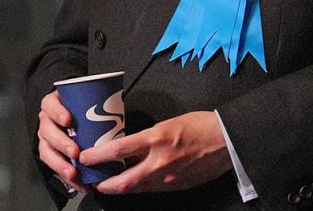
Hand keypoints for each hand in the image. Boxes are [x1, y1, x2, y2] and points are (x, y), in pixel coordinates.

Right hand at [37, 90, 93, 195]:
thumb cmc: (86, 109)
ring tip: (73, 173)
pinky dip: (64, 174)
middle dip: (61, 143)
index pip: (50, 105)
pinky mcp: (52, 153)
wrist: (84, 119)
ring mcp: (48, 138)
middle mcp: (49, 121)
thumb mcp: (89, 102)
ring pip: (47, 151)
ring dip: (60, 164)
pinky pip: (54, 165)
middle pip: (47, 132)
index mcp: (55, 104)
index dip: (56, 112)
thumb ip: (98, 102)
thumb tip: (115, 104)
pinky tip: (76, 181)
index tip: (68, 120)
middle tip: (75, 152)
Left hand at [82, 111, 231, 194]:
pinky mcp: (177, 187)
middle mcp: (159, 162)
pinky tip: (138, 181)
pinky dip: (141, 186)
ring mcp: (168, 178)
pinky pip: (152, 189)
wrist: (228, 140)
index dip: (96, 157)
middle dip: (102, 185)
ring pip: (135, 189)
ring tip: (111, 182)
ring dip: (120, 187)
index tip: (84, 157)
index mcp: (157, 139)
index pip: (118, 151)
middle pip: (121, 183)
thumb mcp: (169, 123)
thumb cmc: (202, 125)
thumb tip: (129, 147)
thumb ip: (148, 137)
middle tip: (92, 181)